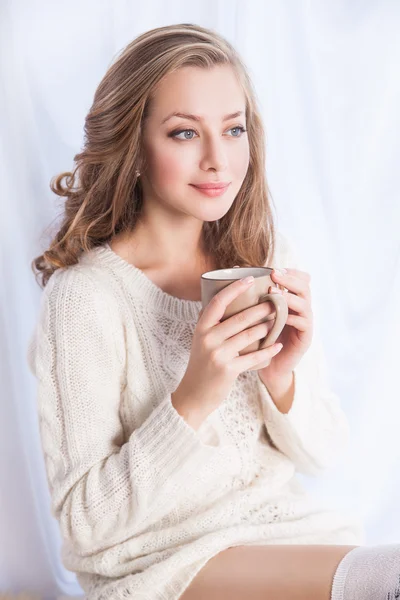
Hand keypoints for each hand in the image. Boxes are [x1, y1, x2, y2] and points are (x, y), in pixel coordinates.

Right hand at [173, 276, 283, 421]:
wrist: (194, 394)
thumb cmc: (202, 363)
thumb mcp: (201, 339)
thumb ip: (213, 321)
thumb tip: (229, 296)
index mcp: (202, 327)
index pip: (219, 301)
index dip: (235, 288)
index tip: (251, 278)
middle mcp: (208, 338)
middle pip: (240, 318)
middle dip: (261, 308)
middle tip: (276, 301)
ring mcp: (218, 354)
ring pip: (249, 335)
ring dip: (267, 327)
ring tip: (278, 321)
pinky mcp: (228, 370)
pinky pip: (254, 357)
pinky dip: (268, 351)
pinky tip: (278, 345)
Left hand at [258, 268, 313, 382]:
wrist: (269, 368)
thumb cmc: (260, 338)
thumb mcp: (256, 313)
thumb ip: (251, 293)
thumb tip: (235, 269)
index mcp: (291, 300)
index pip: (299, 278)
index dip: (289, 271)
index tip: (273, 268)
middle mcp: (301, 308)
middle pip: (305, 286)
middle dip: (289, 279)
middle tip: (274, 274)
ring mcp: (306, 322)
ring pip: (305, 303)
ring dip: (288, 296)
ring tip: (272, 292)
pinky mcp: (306, 337)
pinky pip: (303, 323)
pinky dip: (292, 317)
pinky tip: (281, 316)